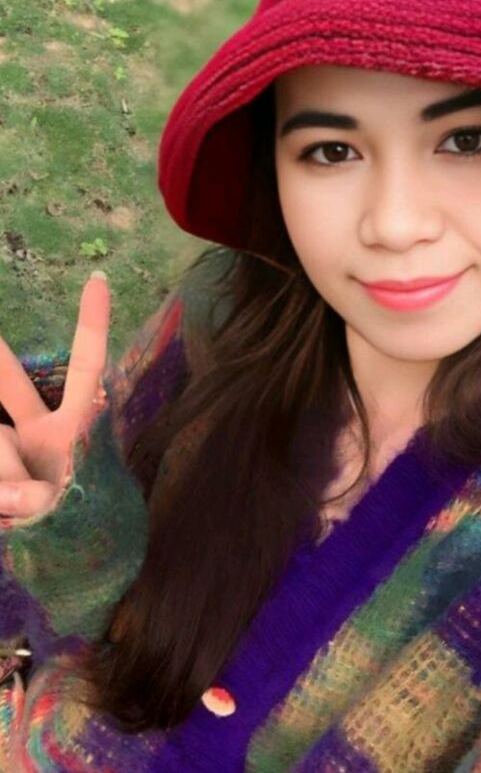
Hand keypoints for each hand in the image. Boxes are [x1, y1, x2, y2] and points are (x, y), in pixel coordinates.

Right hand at [0, 272, 110, 517]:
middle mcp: (44, 432)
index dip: (92, 324)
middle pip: (9, 381)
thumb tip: (10, 496)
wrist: (69, 569)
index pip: (87, 366)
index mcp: (77, 428)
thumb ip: (21, 498)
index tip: (99, 281)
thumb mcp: (60, 514)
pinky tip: (12, 510)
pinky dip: (2, 498)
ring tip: (24, 510)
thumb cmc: (80, 532)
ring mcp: (15, 450)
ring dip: (5, 483)